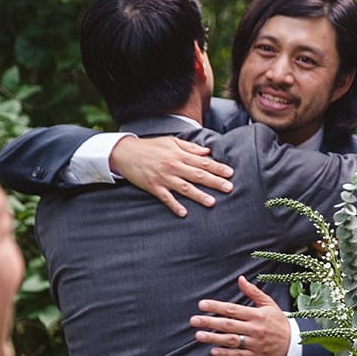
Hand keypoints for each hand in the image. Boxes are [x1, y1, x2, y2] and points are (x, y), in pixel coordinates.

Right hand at [110, 135, 233, 217]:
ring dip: (198, 196)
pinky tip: (184, 213)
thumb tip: (207, 152)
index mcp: (179, 155)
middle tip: (229, 188)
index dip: (217, 167)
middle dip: (214, 182)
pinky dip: (175, 206)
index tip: (230, 173)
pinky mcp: (154, 187)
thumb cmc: (151, 147)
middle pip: (198, 175)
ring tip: (211, 202)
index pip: (203, 162)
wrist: (126, 153)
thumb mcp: (171, 142)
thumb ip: (190, 148)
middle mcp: (174, 167)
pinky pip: (166, 198)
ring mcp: (164, 178)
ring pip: (184, 188)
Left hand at [191, 276, 291, 355]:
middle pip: (228, 325)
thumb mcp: (269, 304)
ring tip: (198, 335)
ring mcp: (254, 343)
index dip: (217, 307)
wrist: (292, 344)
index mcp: (257, 315)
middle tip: (194, 320)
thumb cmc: (278, 322)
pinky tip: (213, 351)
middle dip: (210, 322)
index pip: (233, 309)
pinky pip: (237, 354)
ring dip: (213, 338)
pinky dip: (225, 353)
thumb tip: (240, 279)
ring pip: (231, 340)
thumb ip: (253, 292)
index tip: (202, 304)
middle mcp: (254, 329)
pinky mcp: (254, 355)